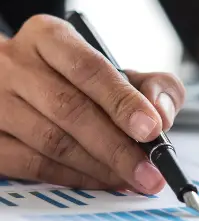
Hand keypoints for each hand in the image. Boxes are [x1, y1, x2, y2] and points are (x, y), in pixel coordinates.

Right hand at [0, 15, 184, 192]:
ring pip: (52, 142)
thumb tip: (161, 114)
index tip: (152, 128)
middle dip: (118, 147)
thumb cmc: (74, 80)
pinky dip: (75, 178)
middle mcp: (14, 65)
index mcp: (49, 38)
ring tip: (133, 180)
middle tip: (150, 172)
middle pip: (70, 109)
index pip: (88, 68)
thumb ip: (150, 85)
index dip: (122, 101)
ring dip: (100, 168)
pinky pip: (33, 166)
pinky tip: (103, 182)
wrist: (17, 87)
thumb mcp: (115, 70)